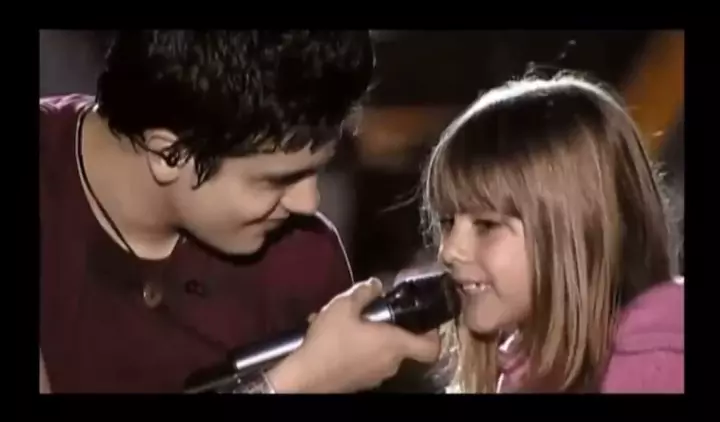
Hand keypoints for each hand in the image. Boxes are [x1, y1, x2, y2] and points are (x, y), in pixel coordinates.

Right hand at [267, 278, 440, 392]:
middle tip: (371, 312)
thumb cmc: (330, 341)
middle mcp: (391, 364)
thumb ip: (364, 291)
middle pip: (403, 345)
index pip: (431, 348)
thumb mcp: (344, 306)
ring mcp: (376, 376)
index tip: (423, 320)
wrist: (305, 377)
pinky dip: (357, 349)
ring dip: (369, 337)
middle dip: (389, 327)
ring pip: (382, 352)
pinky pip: (366, 360)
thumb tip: (377, 284)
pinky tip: (334, 337)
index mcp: (395, 345)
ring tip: (346, 322)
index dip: (433, 333)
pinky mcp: (360, 382)